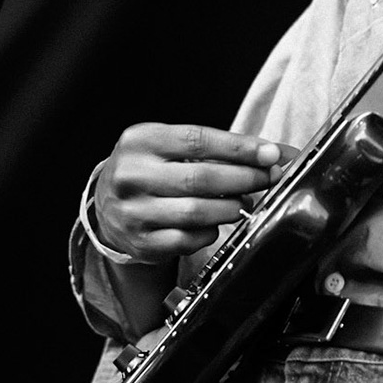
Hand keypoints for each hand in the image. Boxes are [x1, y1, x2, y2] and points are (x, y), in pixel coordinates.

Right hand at [91, 124, 298, 262]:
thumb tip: (275, 153)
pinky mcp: (141, 242)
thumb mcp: (171, 145)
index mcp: (140, 141)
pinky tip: (215, 223)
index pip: (198, 140)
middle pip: (201, 178)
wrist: (107, 205)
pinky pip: (187, 240)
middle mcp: (132, 175)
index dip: (240, 148)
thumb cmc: (150, 169)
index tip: (271, 154)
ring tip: (244, 202)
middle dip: (245, 178)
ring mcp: (134, 212)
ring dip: (231, 208)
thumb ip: (219, 147)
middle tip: (268, 178)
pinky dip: (210, 232)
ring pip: (196, 212)